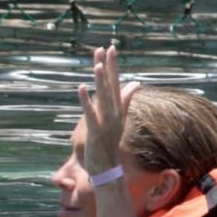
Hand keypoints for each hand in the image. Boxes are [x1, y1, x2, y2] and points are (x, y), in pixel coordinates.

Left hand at [77, 44, 137, 175]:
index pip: (116, 82)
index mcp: (117, 108)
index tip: (110, 48)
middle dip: (108, 67)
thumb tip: (135, 83)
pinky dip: (86, 101)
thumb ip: (125, 100)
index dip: (113, 66)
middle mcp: (114, 113)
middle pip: (111, 86)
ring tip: (97, 65)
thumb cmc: (110, 143)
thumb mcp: (118, 118)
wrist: (109, 168)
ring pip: (104, 98)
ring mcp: (106, 122)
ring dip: (101, 82)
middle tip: (105, 48)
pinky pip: (90, 114)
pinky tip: (81, 88)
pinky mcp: (96, 131)